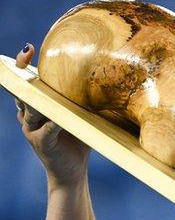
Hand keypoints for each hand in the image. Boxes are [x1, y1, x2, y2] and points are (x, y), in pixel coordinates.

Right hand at [13, 43, 90, 187]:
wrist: (73, 171)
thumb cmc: (79, 139)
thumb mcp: (81, 114)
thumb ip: (84, 98)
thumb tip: (108, 77)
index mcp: (38, 105)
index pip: (26, 81)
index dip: (23, 64)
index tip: (29, 48)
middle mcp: (30, 115)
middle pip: (21, 89)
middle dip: (21, 70)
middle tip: (26, 52)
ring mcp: (32, 129)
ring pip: (29, 107)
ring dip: (36, 94)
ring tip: (41, 81)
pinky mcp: (41, 143)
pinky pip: (45, 129)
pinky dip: (51, 122)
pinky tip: (58, 117)